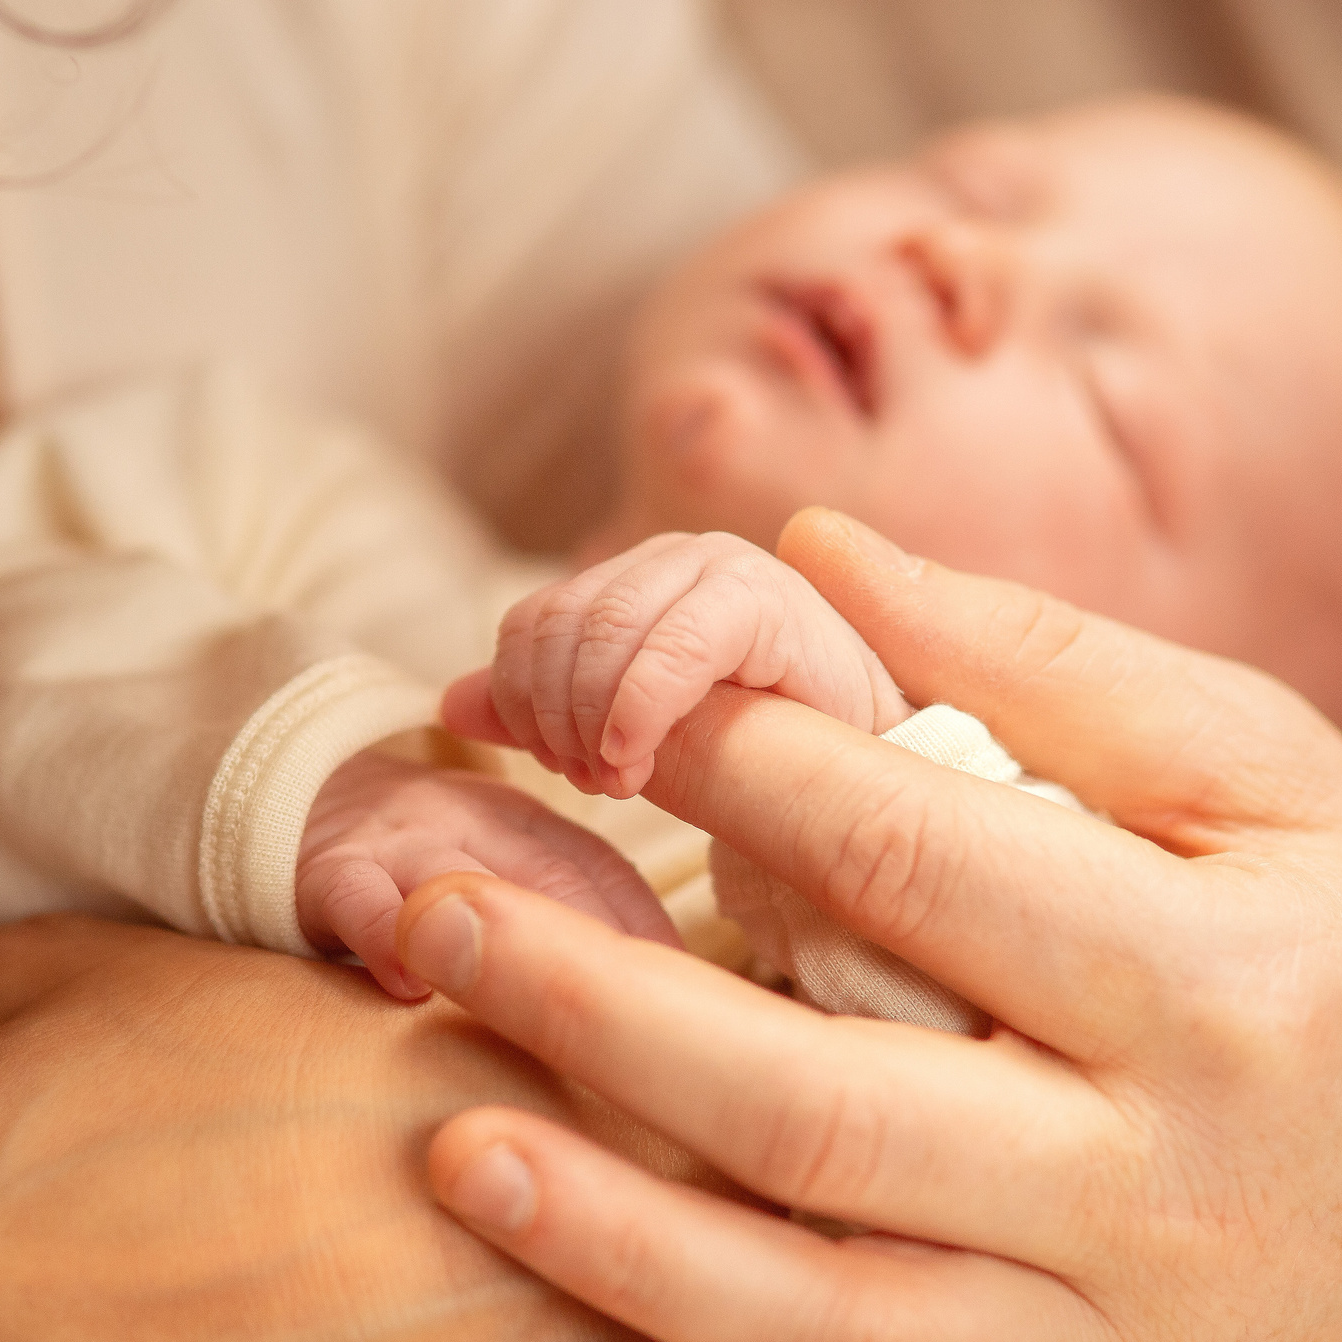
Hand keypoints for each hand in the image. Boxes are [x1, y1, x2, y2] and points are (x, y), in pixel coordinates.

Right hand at [300, 749, 678, 997]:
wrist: (302, 797)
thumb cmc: (430, 864)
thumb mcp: (506, 866)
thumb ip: (576, 912)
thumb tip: (678, 997)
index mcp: (532, 825)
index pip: (606, 873)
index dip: (649, 933)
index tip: (693, 997)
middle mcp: (477, 823)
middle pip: (552, 878)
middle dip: (603, 947)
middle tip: (645, 1022)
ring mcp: (404, 842)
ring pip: (462, 883)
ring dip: (506, 941)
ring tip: (546, 1012)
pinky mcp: (332, 869)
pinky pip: (360, 897)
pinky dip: (388, 936)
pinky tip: (412, 989)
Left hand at [394, 509, 1341, 1341]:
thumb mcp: (1275, 773)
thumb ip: (1046, 666)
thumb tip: (813, 556)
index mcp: (1222, 984)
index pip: (922, 865)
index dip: (736, 772)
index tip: (608, 708)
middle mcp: (1165, 1190)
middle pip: (831, 1117)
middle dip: (603, 1016)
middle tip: (433, 919)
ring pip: (826, 1334)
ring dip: (616, 1246)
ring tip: (451, 1137)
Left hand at [443, 531, 911, 798]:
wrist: (891, 776)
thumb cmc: (769, 767)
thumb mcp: (636, 743)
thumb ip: (544, 716)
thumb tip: (450, 703)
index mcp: (637, 582)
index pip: (530, 624)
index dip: (524, 701)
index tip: (558, 769)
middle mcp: (676, 559)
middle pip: (555, 626)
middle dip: (553, 717)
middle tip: (591, 783)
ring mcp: (721, 569)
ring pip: (597, 633)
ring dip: (590, 721)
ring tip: (621, 781)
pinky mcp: (767, 599)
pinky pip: (669, 647)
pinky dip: (636, 711)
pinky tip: (634, 762)